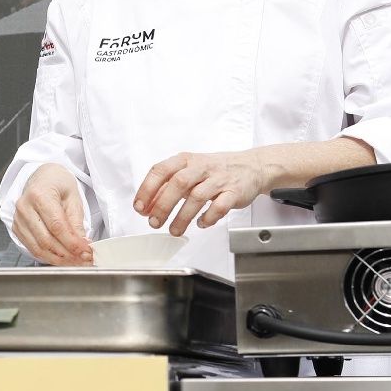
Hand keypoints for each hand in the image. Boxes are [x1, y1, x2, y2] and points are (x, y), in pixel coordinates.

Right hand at [12, 163, 93, 265]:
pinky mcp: (17, 228)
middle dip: (67, 254)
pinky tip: (61, 258)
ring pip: (38, 248)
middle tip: (83, 259)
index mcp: (39, 194)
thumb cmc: (57, 183)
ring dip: (58, 259)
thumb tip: (81, 243)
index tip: (85, 251)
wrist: (43, 177)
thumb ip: (76, 222)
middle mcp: (25, 207)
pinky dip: (48, 256)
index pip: (57, 226)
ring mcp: (18, 218)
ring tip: (74, 261)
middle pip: (46, 240)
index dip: (72, 243)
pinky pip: (32, 248)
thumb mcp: (73, 197)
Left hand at [134, 150, 269, 235]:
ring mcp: (219, 179)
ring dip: (183, 217)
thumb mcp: (189, 172)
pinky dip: (208, 217)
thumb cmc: (215, 170)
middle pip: (178, 184)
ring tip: (174, 230)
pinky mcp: (234, 192)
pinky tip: (201, 223)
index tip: (139, 207)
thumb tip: (145, 206)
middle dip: (163, 205)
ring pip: (197, 197)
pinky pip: (220, 206)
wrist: (250, 166)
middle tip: (154, 223)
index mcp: (186, 160)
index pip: (161, 170)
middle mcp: (201, 167)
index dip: (147, 189)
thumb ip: (167, 187)